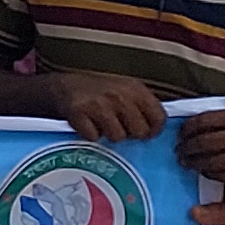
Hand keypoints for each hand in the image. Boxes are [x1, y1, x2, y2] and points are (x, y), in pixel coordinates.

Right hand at [48, 71, 166, 143]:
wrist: (65, 86)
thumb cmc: (101, 92)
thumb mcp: (126, 91)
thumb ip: (143, 106)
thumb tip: (157, 129)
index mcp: (135, 89)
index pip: (158, 117)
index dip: (154, 130)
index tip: (145, 133)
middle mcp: (119, 95)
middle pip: (140, 131)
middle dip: (130, 134)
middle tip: (120, 128)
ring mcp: (99, 104)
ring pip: (117, 137)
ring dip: (109, 135)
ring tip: (102, 124)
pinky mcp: (79, 113)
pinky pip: (94, 137)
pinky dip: (90, 135)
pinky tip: (88, 125)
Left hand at [178, 105, 224, 185]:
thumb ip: (222, 118)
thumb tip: (191, 125)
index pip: (204, 121)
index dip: (187, 129)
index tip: (180, 134)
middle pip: (205, 143)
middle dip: (187, 148)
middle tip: (179, 151)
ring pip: (212, 162)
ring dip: (194, 163)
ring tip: (186, 162)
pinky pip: (224, 176)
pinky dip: (209, 173)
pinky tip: (203, 171)